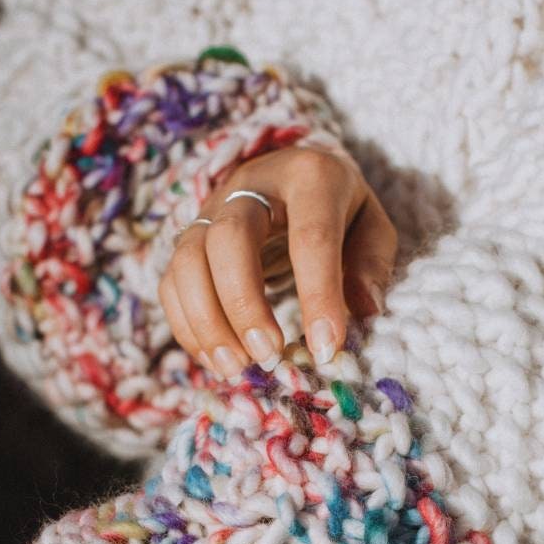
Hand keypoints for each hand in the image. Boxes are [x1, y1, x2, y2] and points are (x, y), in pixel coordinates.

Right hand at [159, 144, 397, 377]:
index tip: (325, 348)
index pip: (310, 236)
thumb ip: (371, 263)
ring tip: (236, 367)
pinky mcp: (188, 238)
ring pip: (188, 260)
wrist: (293, 177)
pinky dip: (188, 327)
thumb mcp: (371, 225)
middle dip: (244, 304)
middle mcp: (251, 185)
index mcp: (309, 176)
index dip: (317, 295)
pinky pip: (172, 283)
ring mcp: (210, 210)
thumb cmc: (339, 210)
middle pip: (229, 238)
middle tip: (268, 356)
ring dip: (207, 321)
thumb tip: (363, 311)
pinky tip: (217, 360)